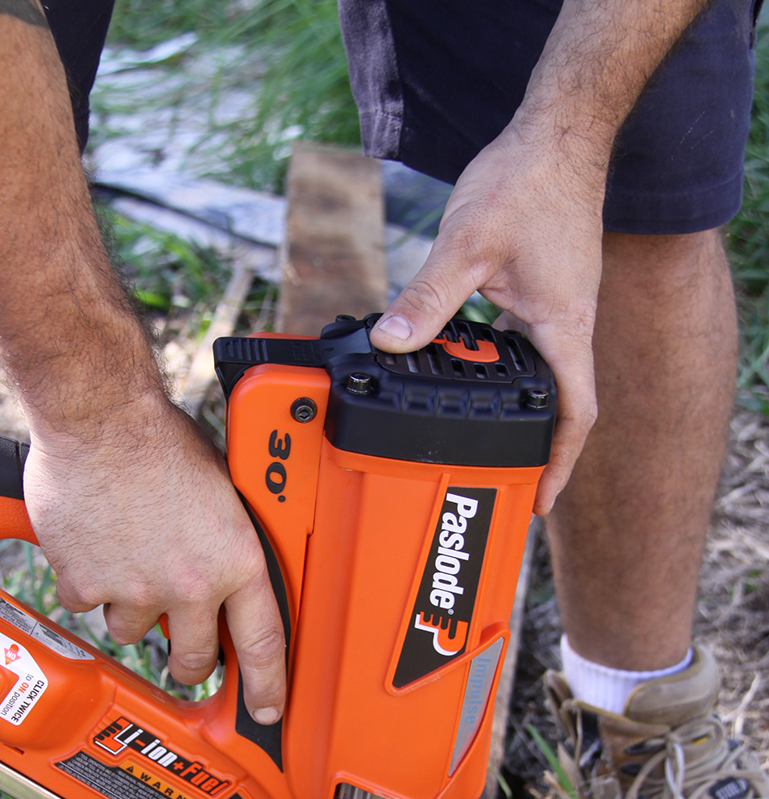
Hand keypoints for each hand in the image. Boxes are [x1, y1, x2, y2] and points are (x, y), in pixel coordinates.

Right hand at [22, 393, 285, 721]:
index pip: (264, 642)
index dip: (268, 686)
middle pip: (195, 659)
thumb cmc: (160, 440)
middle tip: (183, 653)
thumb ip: (226, 541)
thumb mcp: (222, 490)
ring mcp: (136, 591)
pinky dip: (87, 582)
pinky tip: (93, 544)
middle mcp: (189, 584)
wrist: (99, 418)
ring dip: (131, 608)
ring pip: (133, 633)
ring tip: (127, 557)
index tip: (266, 711)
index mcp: (236, 559)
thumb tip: (227, 572)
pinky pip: (86, 605)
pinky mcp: (88, 586)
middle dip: (190, 663)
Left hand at [369, 119, 605, 513]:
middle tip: (498, 486)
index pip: (574, 413)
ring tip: (475, 444)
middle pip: (556, 407)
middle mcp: (565, 327)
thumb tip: (390, 344)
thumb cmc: (527, 180)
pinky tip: (463, 374)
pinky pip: (523, 348)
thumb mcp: (468, 243)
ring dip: (511, 414)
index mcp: (563, 327)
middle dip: (531, 451)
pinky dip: (497, 372)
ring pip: (537, 380)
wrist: (558, 132)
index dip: (559, 463)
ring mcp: (554, 312)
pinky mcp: (539, 294)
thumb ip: (428, 298)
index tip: (540, 500)